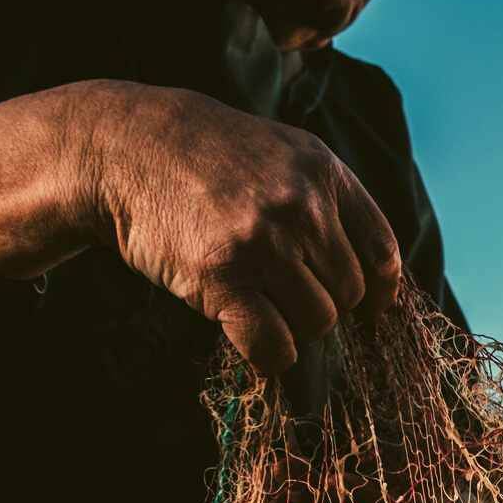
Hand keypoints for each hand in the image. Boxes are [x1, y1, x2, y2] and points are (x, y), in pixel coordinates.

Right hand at [0, 81, 401, 377]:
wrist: (121, 148)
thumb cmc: (202, 159)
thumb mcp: (277, 152)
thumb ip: (324, 200)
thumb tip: (373, 278)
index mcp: (322, 171)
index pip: (381, 250)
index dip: (380, 291)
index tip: (370, 310)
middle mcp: (300, 204)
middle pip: (347, 294)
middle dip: (322, 305)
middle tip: (282, 297)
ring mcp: (262, 241)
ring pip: (316, 323)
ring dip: (293, 329)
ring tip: (258, 306)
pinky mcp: (222, 276)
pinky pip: (273, 344)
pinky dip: (268, 354)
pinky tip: (249, 338)